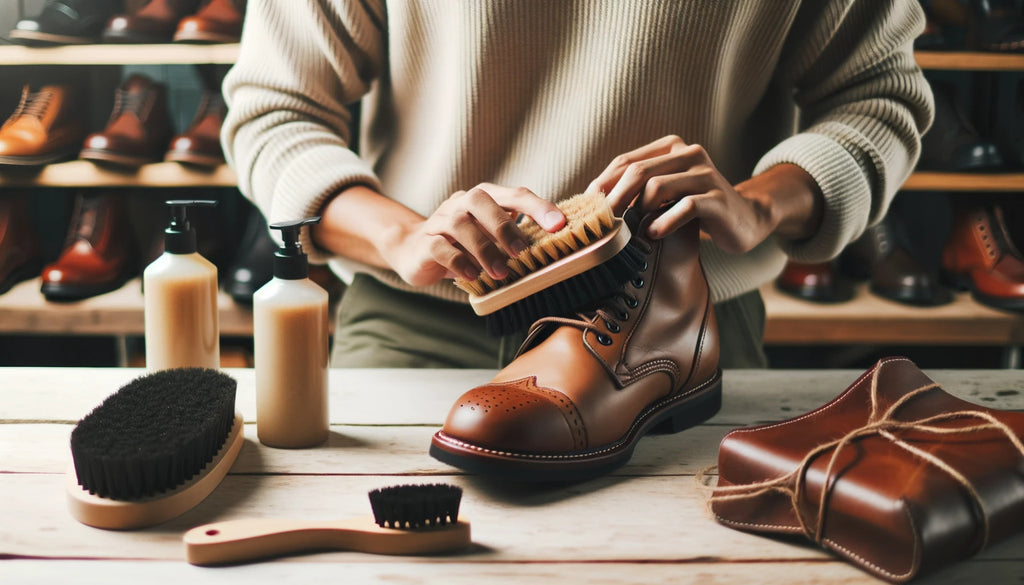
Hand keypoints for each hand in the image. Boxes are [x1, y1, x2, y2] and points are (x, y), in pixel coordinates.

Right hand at [385, 184, 565, 286]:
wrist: (412, 250)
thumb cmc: (462, 245)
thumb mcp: (490, 238)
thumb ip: (514, 237)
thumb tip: (553, 247)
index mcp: (483, 198)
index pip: (514, 194)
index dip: (538, 207)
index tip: (559, 224)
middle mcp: (460, 204)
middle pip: (481, 199)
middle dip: (504, 226)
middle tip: (522, 252)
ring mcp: (439, 221)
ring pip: (460, 224)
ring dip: (484, 249)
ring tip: (500, 273)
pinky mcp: (424, 243)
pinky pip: (441, 247)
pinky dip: (459, 262)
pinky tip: (473, 276)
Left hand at [587, 135, 820, 253]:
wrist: (746, 219)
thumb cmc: (697, 209)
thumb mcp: (666, 193)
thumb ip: (638, 190)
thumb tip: (593, 203)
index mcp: (671, 148)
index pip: (626, 161)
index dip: (603, 184)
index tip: (586, 208)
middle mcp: (689, 153)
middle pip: (637, 172)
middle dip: (613, 199)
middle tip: (600, 224)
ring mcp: (705, 174)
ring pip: (657, 187)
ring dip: (637, 212)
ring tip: (629, 233)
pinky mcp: (717, 197)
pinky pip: (684, 207)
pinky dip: (664, 222)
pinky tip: (654, 234)